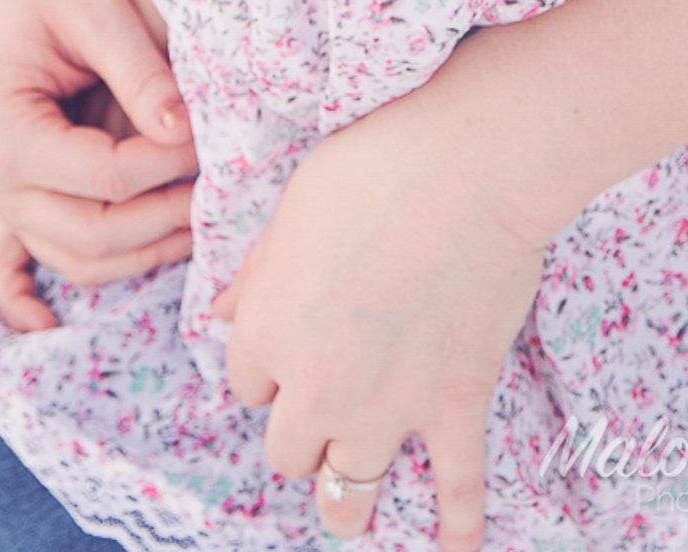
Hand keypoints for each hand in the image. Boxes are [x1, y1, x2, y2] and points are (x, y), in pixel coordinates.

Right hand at [0, 0, 196, 313]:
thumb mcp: (94, 9)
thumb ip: (141, 74)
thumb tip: (187, 135)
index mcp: (0, 134)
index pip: (107, 179)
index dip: (173, 167)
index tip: (216, 136)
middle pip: (94, 236)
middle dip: (168, 219)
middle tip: (225, 189)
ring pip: (80, 259)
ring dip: (147, 249)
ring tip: (205, 215)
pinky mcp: (12, 193)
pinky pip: (58, 251)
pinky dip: (104, 262)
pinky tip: (133, 289)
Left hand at [213, 101, 541, 549]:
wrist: (466, 173)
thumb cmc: (367, 174)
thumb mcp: (284, 216)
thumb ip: (255, 278)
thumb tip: (221, 313)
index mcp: (263, 333)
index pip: (247, 384)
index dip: (267, 370)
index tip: (288, 354)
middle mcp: (315, 385)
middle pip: (289, 448)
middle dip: (299, 435)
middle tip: (316, 426)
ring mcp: (389, 406)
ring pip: (350, 484)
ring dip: (346, 501)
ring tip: (346, 516)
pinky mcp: (456, 406)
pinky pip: (457, 486)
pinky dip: (457, 523)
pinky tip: (453, 549)